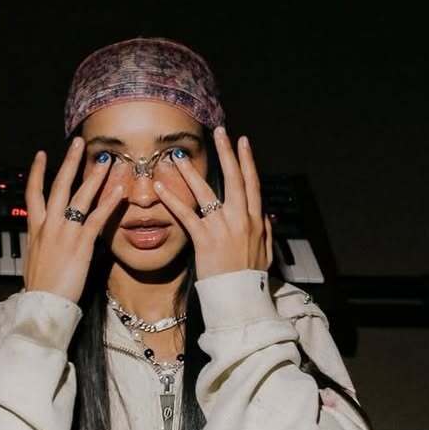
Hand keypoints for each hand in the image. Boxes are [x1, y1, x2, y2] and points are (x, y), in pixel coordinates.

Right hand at [23, 137, 127, 303]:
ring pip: (80, 197)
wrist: (42, 304)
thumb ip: (42, 246)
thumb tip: (45, 243)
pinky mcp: (81, 245)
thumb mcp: (35, 262)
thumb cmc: (40, 289)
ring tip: (107, 160)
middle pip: (58, 186)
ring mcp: (65, 234)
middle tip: (78, 142)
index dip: (37, 173)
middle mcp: (48, 226)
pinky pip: (97, 218)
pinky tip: (119, 190)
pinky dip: (108, 203)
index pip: (33, 194)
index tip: (41, 155)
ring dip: (94, 176)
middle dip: (69, 162)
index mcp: (35, 230)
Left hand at [154, 127, 272, 280]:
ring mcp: (222, 228)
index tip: (243, 141)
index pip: (252, 183)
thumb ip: (266, 232)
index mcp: (256, 220)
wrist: (239, 297)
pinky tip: (161, 187)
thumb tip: (267, 216)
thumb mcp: (265, 253)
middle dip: (227, 153)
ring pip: (207, 193)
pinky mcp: (205, 239)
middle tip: (220, 132)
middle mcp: (241, 219)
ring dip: (192, 172)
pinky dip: (172, 200)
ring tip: (179, 157)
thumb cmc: (250, 278)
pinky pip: (186, 215)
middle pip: (234, 178)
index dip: (247, 160)